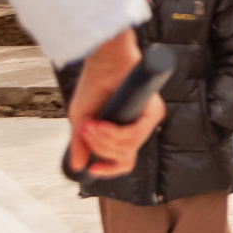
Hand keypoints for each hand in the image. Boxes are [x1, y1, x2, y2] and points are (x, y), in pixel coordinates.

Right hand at [63, 29, 167, 179]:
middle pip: (122, 157)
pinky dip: (113, 133)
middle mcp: (138, 127)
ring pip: (127, 149)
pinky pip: (133, 135)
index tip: (93, 170)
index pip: (125, 161)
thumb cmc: (94, 84)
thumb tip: (79, 166)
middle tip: (85, 131)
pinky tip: (100, 124)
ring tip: (90, 125)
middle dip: (99, 148)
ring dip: (103, 140)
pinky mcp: (153, 111)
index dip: (110, 170)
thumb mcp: (81, 119)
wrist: (103, 61)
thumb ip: (81, 144)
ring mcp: (147, 120)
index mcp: (123, 130)